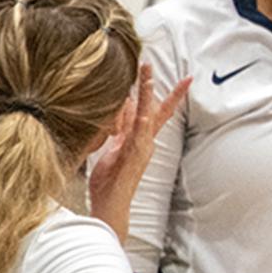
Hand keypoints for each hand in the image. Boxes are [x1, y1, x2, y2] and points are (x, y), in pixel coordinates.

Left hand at [89, 62, 191, 242]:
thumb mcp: (110, 149)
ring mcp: (141, 147)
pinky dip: (144, 116)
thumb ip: (115, 129)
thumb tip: (117, 109)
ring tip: (147, 73)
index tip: (164, 76)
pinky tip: (144, 103)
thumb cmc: (108, 183)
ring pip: (148, 114)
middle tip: (157, 66)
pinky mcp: (135, 155)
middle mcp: (144, 141)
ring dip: (148, 93)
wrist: (111, 206)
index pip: (151, 112)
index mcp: (137, 139)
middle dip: (156, 87)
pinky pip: (140, 132)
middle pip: (154, 108)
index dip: (158, 94)